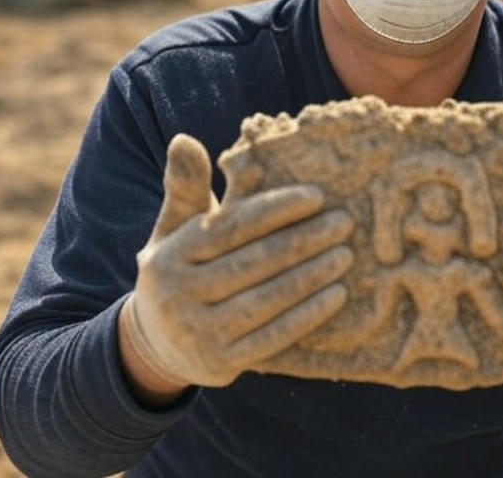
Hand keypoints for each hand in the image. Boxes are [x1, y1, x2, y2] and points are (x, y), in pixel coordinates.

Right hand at [118, 134, 353, 391]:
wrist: (155, 345)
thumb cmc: (183, 269)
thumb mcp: (175, 229)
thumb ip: (187, 187)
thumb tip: (185, 139)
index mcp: (170, 255)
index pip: (230, 227)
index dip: (275, 210)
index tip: (317, 196)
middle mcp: (178, 295)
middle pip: (253, 262)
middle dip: (304, 240)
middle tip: (344, 222)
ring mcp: (198, 333)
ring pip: (266, 300)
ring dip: (311, 276)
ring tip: (346, 254)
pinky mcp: (221, 363)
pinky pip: (273, 337)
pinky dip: (307, 316)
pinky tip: (337, 294)